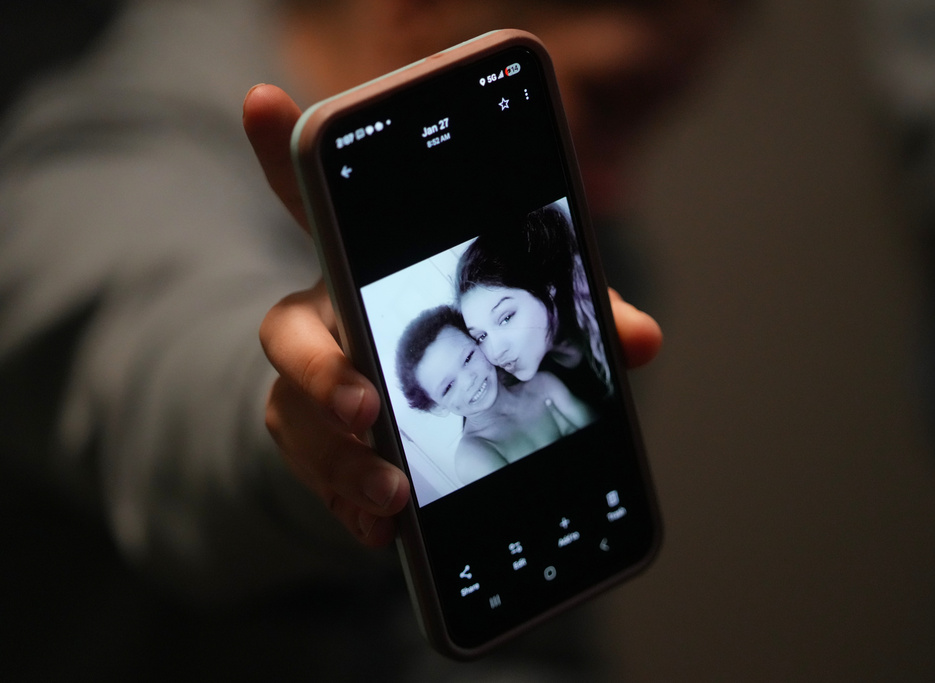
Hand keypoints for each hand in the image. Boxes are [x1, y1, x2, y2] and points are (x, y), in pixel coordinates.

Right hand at [243, 84, 661, 546]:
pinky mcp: (311, 450)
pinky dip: (348, 506)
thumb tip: (642, 340)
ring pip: (296, 420)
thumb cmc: (456, 350)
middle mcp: (321, 323)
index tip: (267, 101)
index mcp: (362, 272)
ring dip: (343, 460)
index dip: (285, 151)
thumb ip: (575, 321)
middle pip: (288, 335)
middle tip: (370, 409)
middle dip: (323, 373)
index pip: (314, 205)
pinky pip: (313, 479)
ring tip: (395, 497)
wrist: (395, 425)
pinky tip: (382, 532)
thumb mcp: (517, 326)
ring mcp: (308, 391)